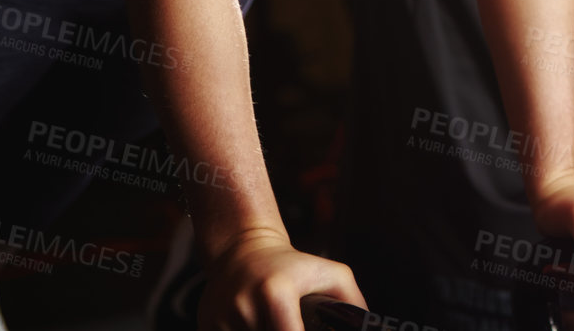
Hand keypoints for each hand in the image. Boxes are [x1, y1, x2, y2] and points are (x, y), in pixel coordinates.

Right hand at [199, 228, 363, 330]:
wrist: (241, 250)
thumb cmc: (290, 265)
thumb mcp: (330, 273)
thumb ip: (353, 302)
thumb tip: (367, 326)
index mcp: (276, 293)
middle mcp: (245, 306)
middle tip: (289, 324)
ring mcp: (221, 319)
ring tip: (273, 323)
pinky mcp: (206, 326)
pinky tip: (255, 327)